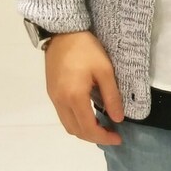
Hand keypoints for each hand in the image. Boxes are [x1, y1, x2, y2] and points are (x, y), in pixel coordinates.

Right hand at [45, 31, 124, 145]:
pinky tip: (89, 114)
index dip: (104, 137)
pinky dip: (77, 120)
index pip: (88, 128)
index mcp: (74, 97)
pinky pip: (63, 115)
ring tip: (102, 126)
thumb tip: (118, 119)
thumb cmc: (87, 49)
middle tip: (112, 134)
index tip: (118, 138)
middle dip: (94, 137)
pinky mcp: (51, 92)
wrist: (62, 33)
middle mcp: (60, 101)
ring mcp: (54, 97)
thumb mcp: (105, 71)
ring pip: (68, 125)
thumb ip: (112, 97)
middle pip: (76, 131)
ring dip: (84, 130)